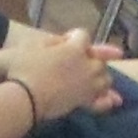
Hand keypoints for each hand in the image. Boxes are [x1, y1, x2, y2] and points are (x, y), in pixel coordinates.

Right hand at [0, 28, 118, 123]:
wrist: (25, 98)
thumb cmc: (24, 69)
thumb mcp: (33, 45)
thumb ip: (51, 41)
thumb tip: (63, 41)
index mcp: (74, 48)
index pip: (83, 35)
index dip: (74, 36)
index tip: (65, 40)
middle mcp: (87, 65)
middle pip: (100, 58)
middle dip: (92, 57)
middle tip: (78, 61)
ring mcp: (88, 85)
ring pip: (106, 78)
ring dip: (100, 76)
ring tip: (91, 78)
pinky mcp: (85, 102)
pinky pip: (103, 101)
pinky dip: (107, 99)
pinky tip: (112, 100)